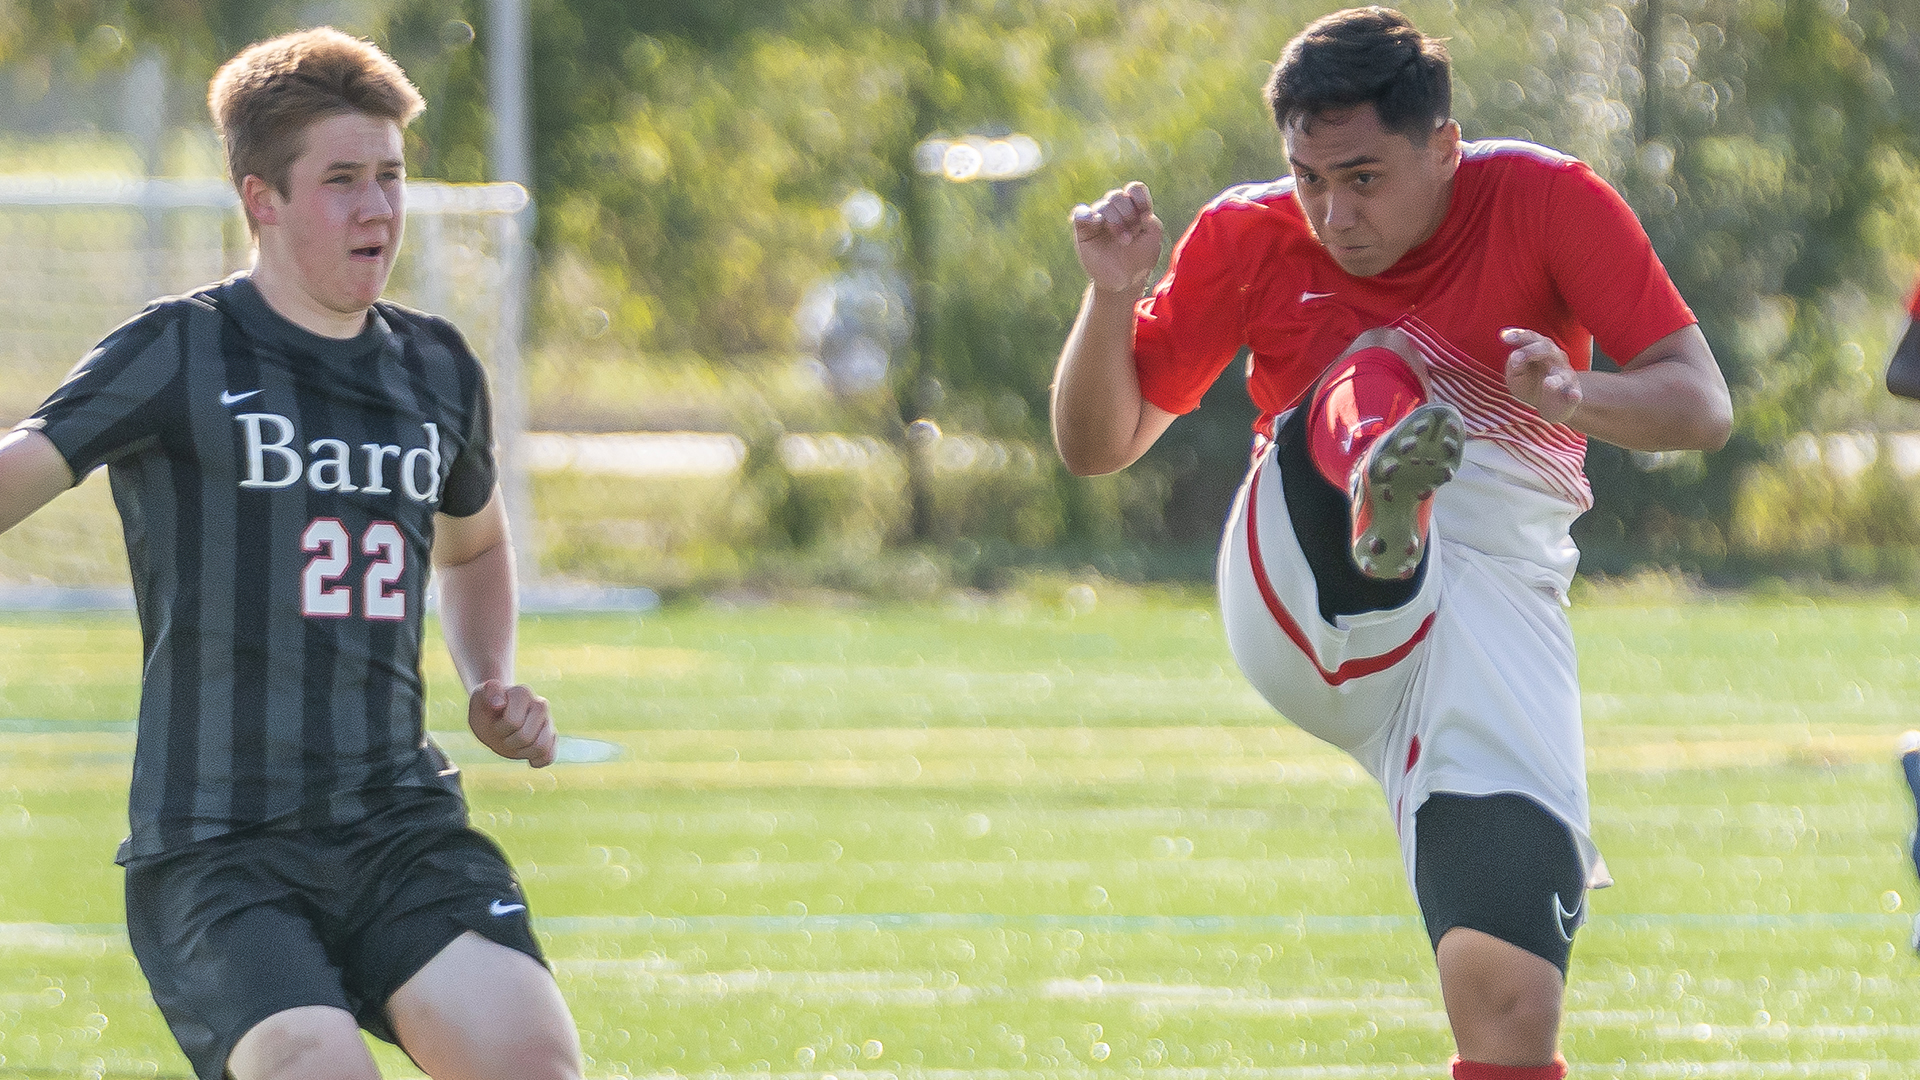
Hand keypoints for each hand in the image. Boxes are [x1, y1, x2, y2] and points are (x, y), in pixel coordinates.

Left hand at [468, 679, 556, 767]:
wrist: (494, 717)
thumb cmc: (486, 708)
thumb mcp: (479, 698)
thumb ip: (489, 692)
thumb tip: (499, 704)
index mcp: (523, 693)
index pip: (513, 722)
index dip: (500, 728)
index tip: (494, 721)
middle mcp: (540, 705)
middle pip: (526, 737)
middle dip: (509, 741)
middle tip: (503, 733)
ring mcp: (548, 721)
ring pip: (542, 747)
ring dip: (522, 752)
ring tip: (514, 743)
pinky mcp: (551, 737)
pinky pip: (550, 756)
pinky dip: (537, 760)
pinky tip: (527, 756)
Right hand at [1070, 181, 1163, 296]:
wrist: (1123, 282)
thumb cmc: (1139, 260)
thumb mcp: (1153, 240)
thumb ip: (1151, 222)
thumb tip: (1140, 212)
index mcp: (1133, 209)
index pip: (1134, 190)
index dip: (1139, 198)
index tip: (1145, 215)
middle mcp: (1115, 211)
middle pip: (1117, 196)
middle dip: (1127, 214)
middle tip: (1132, 236)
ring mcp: (1098, 219)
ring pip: (1103, 206)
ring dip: (1115, 221)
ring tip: (1124, 240)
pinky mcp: (1084, 229)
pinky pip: (1080, 213)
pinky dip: (1087, 215)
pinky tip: (1096, 222)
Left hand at [1502, 327, 1581, 423]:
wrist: (1550, 404)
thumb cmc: (1530, 383)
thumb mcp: (1515, 375)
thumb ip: (1513, 366)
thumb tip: (1515, 361)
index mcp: (1540, 349)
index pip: (1531, 338)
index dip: (1519, 335)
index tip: (1504, 338)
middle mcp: (1556, 358)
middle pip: (1546, 349)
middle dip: (1531, 352)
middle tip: (1515, 359)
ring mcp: (1566, 376)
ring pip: (1563, 374)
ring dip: (1555, 379)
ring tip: (1547, 383)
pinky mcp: (1573, 394)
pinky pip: (1575, 393)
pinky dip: (1574, 394)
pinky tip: (1573, 395)